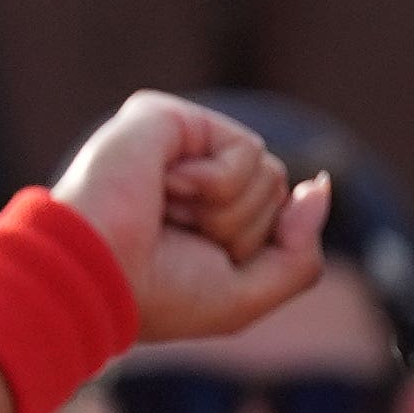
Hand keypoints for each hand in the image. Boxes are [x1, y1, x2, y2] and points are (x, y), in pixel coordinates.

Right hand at [50, 94, 333, 347]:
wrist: (92, 276)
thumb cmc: (157, 293)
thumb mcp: (247, 296)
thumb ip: (300, 253)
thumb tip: (321, 188)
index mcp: (206, 209)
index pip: (279, 214)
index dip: (257, 246)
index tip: (201, 263)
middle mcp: (193, 171)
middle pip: (277, 191)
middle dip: (240, 230)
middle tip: (176, 238)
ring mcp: (179, 142)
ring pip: (269, 173)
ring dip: (224, 212)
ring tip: (165, 214)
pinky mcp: (169, 117)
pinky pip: (246, 151)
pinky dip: (214, 185)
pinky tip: (164, 188)